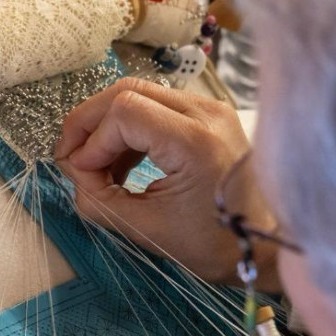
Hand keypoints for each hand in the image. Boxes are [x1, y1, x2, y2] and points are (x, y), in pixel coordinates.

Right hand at [55, 78, 278, 286]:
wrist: (264, 245)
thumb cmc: (212, 244)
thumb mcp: (144, 230)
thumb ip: (97, 198)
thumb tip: (73, 169)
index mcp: (194, 142)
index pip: (123, 114)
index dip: (91, 141)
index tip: (80, 174)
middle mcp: (205, 112)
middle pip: (126, 91)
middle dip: (89, 122)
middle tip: (70, 156)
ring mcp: (209, 108)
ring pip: (137, 93)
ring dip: (106, 125)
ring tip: (95, 164)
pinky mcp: (208, 115)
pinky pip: (154, 106)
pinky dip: (127, 129)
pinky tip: (120, 162)